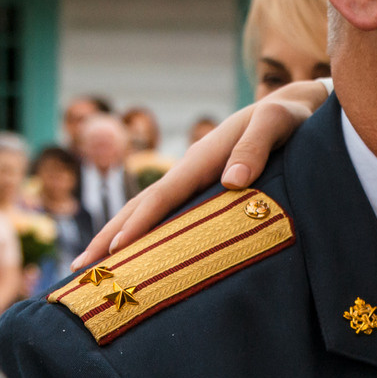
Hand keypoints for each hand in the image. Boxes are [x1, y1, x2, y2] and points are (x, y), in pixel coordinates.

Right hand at [70, 79, 328, 268]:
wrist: (297, 108)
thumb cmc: (292, 117)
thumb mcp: (279, 124)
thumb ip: (256, 147)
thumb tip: (231, 182)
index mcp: (202, 158)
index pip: (162, 197)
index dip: (137, 225)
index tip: (113, 251)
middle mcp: (190, 171)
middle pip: (140, 207)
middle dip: (108, 237)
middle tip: (79, 270)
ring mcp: (194, 183)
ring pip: (148, 213)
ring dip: (118, 239)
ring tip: (91, 269)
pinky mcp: (203, 193)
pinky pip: (167, 218)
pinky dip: (145, 237)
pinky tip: (139, 257)